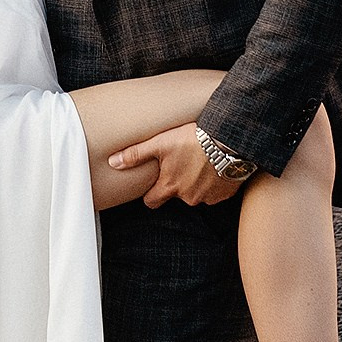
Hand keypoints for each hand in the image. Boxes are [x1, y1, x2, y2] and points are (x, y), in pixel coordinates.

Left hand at [108, 121, 243, 207]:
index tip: (155, 182)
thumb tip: (113, 162)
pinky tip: (214, 166)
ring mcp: (208, 197)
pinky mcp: (224, 194)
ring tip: (200, 162)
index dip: (151, 193)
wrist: (229, 140)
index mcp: (170, 187)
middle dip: (177, 184)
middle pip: (176, 196)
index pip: (152, 201)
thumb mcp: (160, 143)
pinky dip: (213, 182)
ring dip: (197, 182)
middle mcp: (188, 197)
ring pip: (196, 194)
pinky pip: (215, 192)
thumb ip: (136, 154)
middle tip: (182, 164)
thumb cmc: (193, 139)